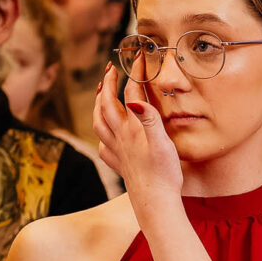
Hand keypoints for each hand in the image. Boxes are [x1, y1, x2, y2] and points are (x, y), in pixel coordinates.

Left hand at [93, 62, 183, 208]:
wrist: (155, 201)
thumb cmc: (163, 174)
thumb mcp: (163, 143)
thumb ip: (150, 119)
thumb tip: (135, 100)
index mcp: (132, 127)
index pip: (130, 93)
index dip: (134, 74)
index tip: (138, 58)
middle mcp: (120, 136)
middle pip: (106, 103)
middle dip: (107, 83)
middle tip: (111, 68)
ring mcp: (116, 150)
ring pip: (99, 121)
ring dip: (98, 103)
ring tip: (100, 93)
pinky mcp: (118, 163)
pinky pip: (103, 144)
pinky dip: (101, 133)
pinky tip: (104, 133)